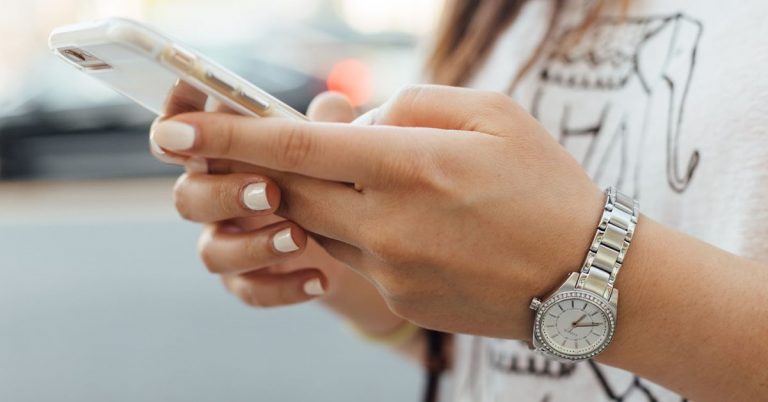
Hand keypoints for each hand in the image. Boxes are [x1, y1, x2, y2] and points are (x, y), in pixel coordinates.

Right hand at [150, 86, 404, 334]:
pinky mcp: (248, 279)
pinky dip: (282, 287)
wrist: (358, 240)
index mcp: (226, 153)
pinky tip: (320, 279)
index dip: (175, 123)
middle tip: (270, 192)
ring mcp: (229, 241)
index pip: (183, 134)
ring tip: (300, 238)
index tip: (186, 123)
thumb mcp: (337, 148)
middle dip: (223, 194)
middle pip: (188, 196)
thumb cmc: (333, 176)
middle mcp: (217, 196)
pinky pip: (248, 289)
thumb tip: (332, 105)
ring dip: (252, 245)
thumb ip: (329, 126)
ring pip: (212, 251)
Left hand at [152, 85, 604, 339]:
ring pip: (317, 224)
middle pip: (290, 189)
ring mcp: (390, 268)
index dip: (228, 135)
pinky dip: (358, 229)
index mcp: (410, 165)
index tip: (174, 131)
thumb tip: (354, 119)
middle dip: (264, 166)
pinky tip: (409, 222)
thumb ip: (411, 104)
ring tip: (374, 180)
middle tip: (260, 148)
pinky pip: (353, 256)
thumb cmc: (546, 184)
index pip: (296, 146)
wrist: (587, 278)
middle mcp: (388, 221)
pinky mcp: (398, 298)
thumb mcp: (492, 114)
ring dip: (321, 196)